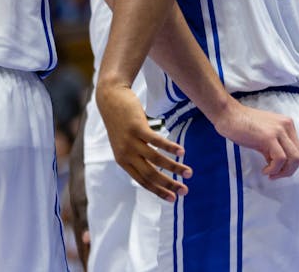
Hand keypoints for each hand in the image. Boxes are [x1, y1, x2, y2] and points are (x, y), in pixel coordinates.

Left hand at [96, 82, 190, 201]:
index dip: (158, 191)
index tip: (173, 199)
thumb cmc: (120, 121)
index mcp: (122, 160)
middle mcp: (125, 153)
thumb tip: (157, 167)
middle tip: (185, 191)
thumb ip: (137, 155)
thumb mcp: (125, 142)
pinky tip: (182, 152)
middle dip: (169, 185)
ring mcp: (130, 141)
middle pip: (150, 174)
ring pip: (156, 159)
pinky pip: (156, 141)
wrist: (110, 98)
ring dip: (175, 167)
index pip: (142, 181)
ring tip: (189, 172)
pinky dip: (170, 148)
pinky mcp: (136, 127)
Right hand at [211, 100, 298, 177]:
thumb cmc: (240, 124)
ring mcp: (279, 130)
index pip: (298, 150)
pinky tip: (265, 170)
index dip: (290, 165)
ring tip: (270, 173)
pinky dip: (274, 169)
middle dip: (289, 170)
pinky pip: (280, 159)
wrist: (226, 114)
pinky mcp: (269, 137)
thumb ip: (274, 147)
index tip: (278, 171)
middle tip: (274, 175)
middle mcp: (286, 126)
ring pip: (294, 158)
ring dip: (283, 171)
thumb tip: (277, 164)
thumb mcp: (263, 135)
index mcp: (287, 124)